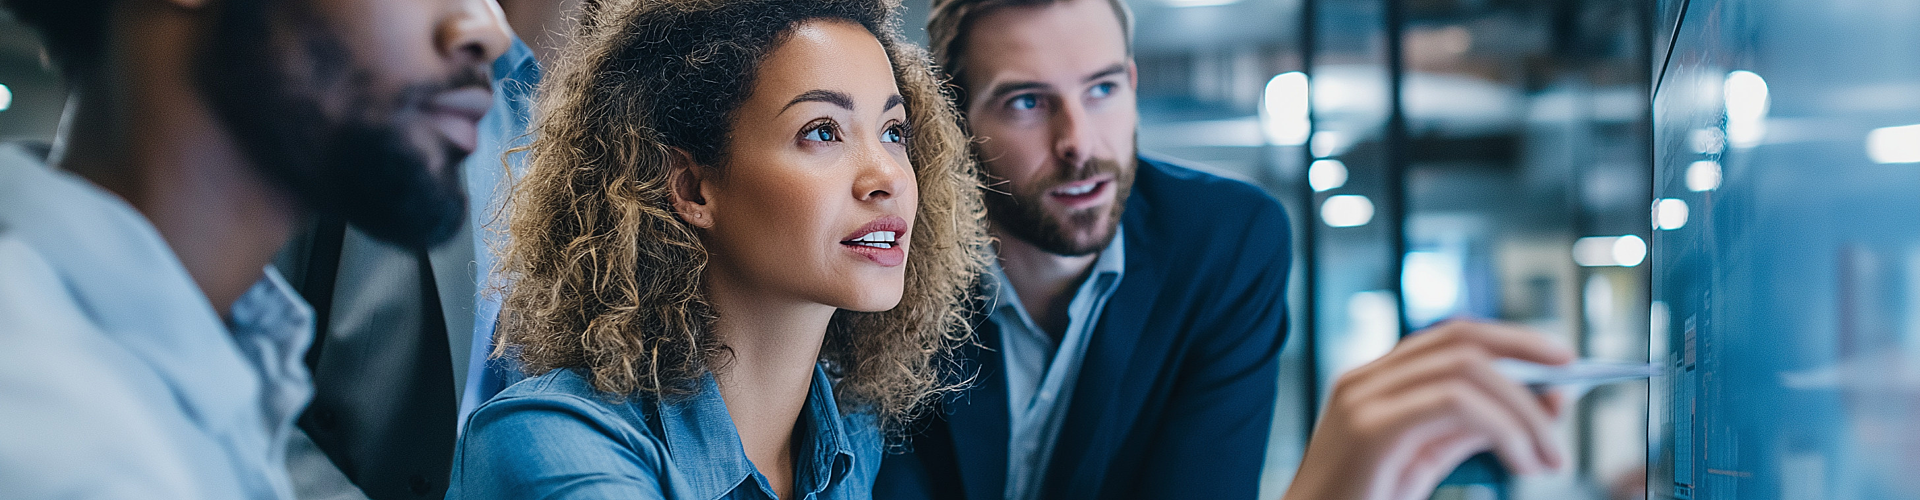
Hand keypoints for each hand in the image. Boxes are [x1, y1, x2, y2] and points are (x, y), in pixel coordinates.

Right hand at [1282, 320, 1574, 499]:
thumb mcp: (1426, 460)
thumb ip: (1474, 426)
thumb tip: (1542, 398)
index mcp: (1376, 381)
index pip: (1452, 337)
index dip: (1512, 339)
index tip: (1561, 362)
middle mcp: (1366, 379)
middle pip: (1462, 340)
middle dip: (1527, 358)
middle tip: (1569, 395)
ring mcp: (1363, 398)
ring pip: (1467, 370)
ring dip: (1523, 411)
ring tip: (1548, 457)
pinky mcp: (1369, 427)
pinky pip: (1455, 403)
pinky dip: (1504, 428)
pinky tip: (1521, 462)